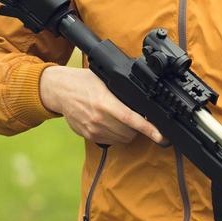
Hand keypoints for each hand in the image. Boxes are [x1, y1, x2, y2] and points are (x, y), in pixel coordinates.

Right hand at [39, 65, 168, 145]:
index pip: (131, 119)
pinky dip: (117, 135)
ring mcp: (93, 130)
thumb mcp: (105, 80)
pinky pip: (112, 141)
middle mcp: (99, 119)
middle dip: (139, 127)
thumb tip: (144, 100)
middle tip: (137, 117)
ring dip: (128, 132)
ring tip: (122, 119)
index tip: (161, 136)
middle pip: (130, 132)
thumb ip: (123, 91)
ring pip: (123, 138)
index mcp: (105, 103)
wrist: (60, 90)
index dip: (149, 129)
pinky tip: (111, 122)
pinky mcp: (89, 136)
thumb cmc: (84, 82)